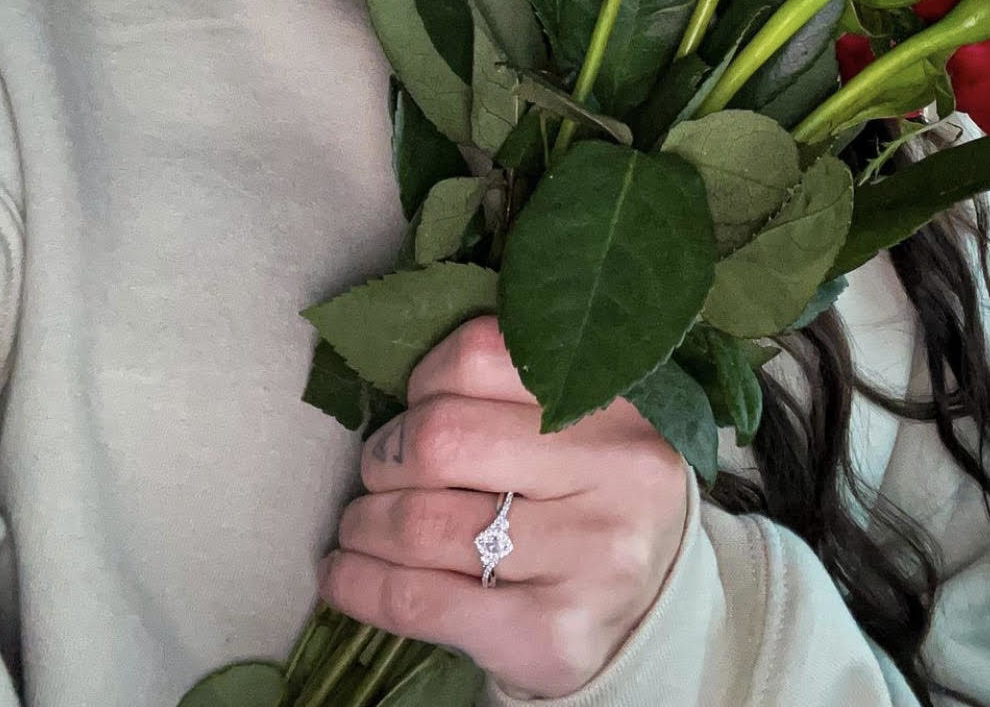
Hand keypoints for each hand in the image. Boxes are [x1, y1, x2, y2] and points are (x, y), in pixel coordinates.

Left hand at [318, 316, 688, 698]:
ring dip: (364, 524)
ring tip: (360, 526)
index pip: (479, 356)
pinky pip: (417, 600)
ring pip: (420, 523)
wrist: (647, 616)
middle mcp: (617, 472)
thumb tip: (395, 388)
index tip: (417, 406)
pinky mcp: (551, 634)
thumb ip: (508, 390)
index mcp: (616, 402)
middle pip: (441, 439)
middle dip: (386, 457)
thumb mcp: (578, 426)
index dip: (425, 380)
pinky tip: (342, 574)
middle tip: (381, 471)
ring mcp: (590, 558)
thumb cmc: (587, 499)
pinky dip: (360, 585)